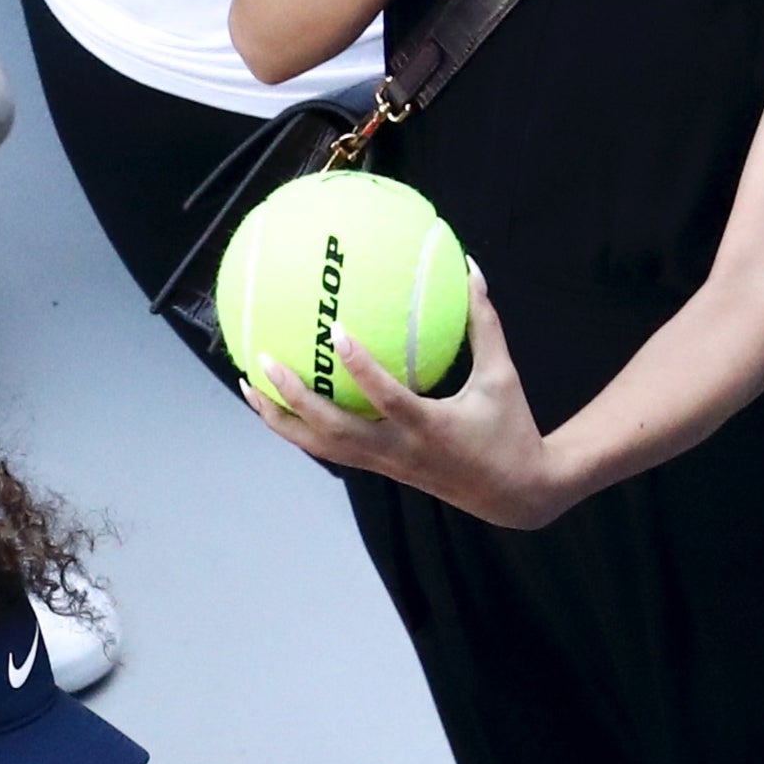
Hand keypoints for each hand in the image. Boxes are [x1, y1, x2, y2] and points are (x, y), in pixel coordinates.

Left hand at [244, 274, 580, 529]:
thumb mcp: (502, 375)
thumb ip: (484, 323)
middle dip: (295, 399)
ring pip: (321, 447)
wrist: (514, 496)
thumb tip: (471, 267)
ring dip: (282, 420)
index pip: (388, 399)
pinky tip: (279, 401)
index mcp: (430, 428)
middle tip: (265, 361)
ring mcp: (385, 464)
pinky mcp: (380, 468)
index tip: (335, 333)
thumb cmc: (509, 429)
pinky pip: (330, 449)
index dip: (361, 369)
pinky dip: (300, 427)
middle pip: (334, 432)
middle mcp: (399, 451)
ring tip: (250, 385)